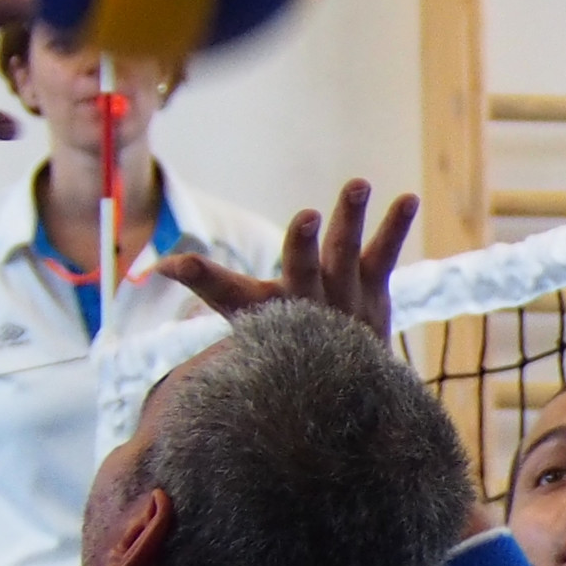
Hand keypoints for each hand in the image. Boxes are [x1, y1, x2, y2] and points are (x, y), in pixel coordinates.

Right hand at [150, 179, 419, 337]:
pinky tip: (409, 197)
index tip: (174, 264)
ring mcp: (345, 296)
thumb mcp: (242, 311)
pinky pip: (384, 253)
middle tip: (306, 216)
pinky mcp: (373, 288)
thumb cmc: (283, 334)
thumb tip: (156, 267)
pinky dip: (396, 225)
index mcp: (264, 311)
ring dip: (351, 217)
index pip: (224, 291)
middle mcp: (306, 304)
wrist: (344, 382)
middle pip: (301, 269)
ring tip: (358, 182)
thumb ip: (206, 281)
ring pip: (346, 254)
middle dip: (301, 244)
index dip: (198, 275)